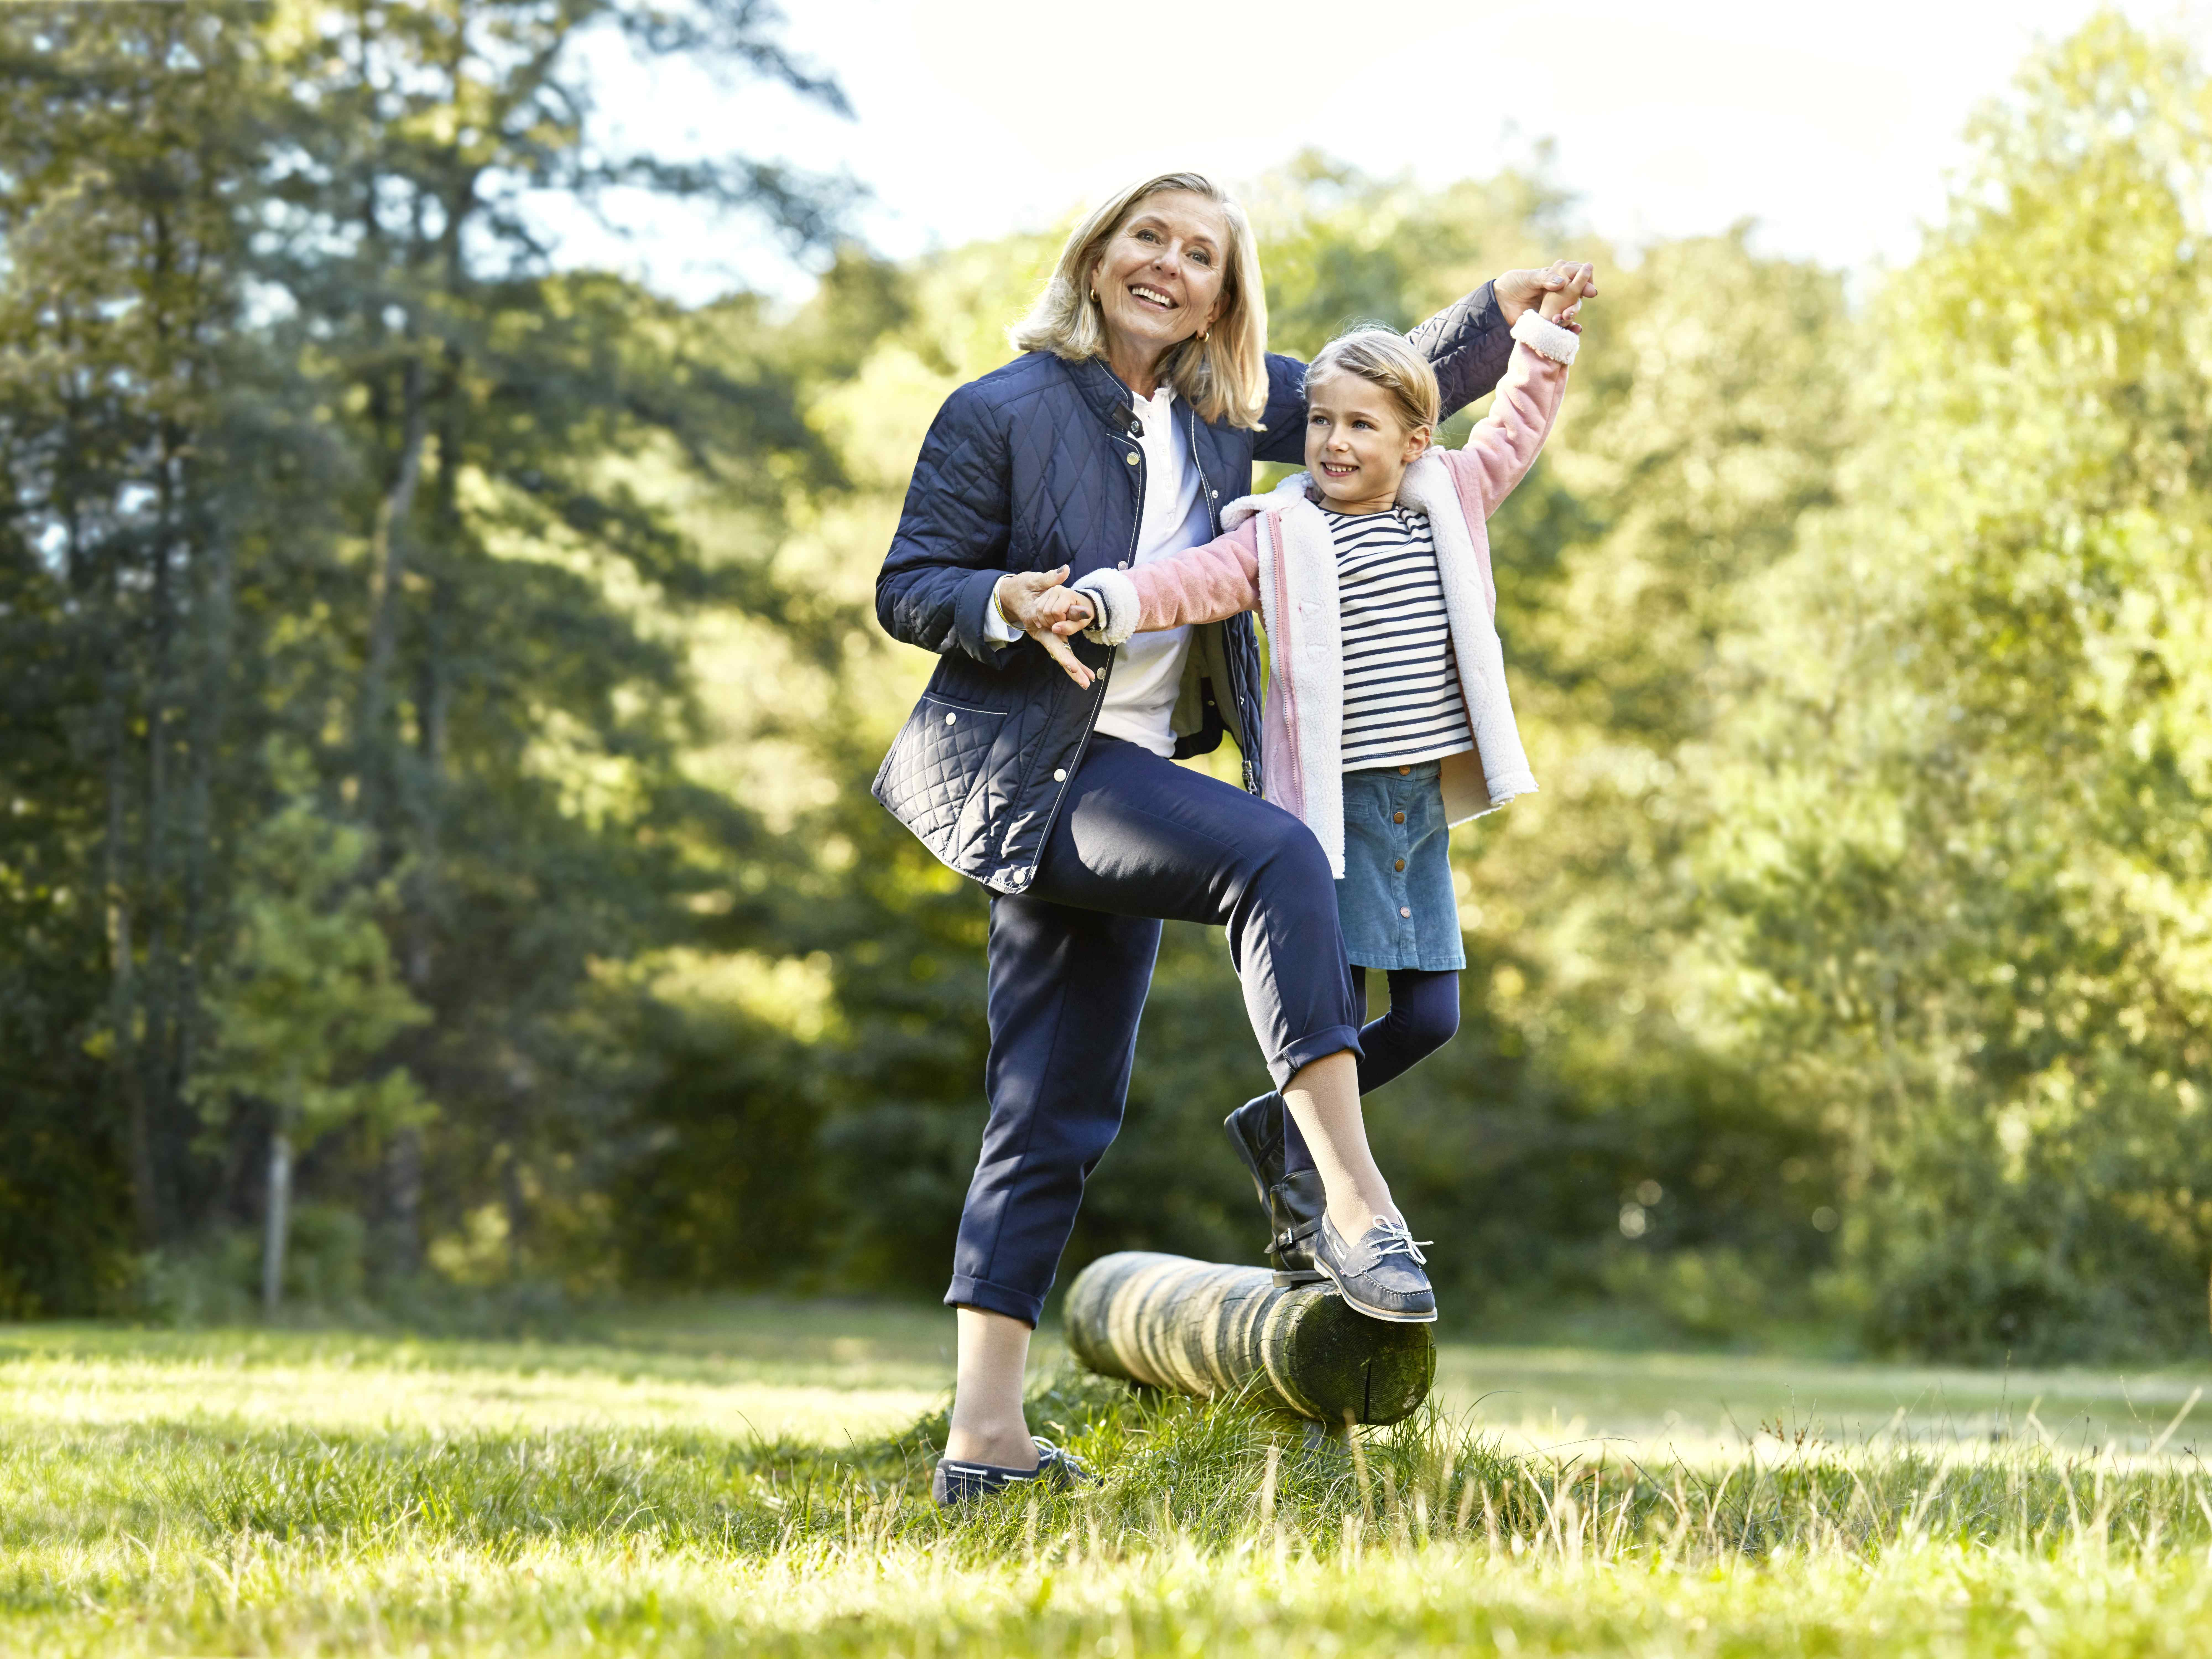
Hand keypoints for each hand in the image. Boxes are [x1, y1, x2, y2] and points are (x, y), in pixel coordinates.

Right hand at [996, 568, 1096, 688]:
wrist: (1011, 594)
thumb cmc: (1021, 587)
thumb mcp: (1033, 580)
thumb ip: (1049, 578)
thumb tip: (1064, 570)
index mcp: (1036, 622)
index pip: (1051, 640)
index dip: (1061, 654)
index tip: (1071, 665)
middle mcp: (1041, 632)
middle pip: (1058, 653)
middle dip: (1072, 668)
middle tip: (1085, 682)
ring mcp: (1046, 635)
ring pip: (1061, 654)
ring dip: (1075, 668)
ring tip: (1088, 681)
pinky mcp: (1050, 635)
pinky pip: (1062, 649)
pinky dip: (1072, 660)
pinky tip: (1084, 671)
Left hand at [1494, 259, 1598, 324]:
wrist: (1499, 302)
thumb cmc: (1513, 284)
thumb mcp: (1528, 278)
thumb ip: (1544, 279)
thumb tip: (1561, 283)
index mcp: (1555, 276)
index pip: (1576, 275)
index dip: (1585, 280)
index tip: (1589, 289)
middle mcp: (1558, 291)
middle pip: (1577, 293)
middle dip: (1580, 298)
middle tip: (1582, 301)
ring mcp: (1555, 305)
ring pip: (1571, 308)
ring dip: (1573, 312)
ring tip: (1566, 316)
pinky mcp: (1549, 319)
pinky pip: (1563, 324)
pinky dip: (1570, 327)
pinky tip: (1574, 329)